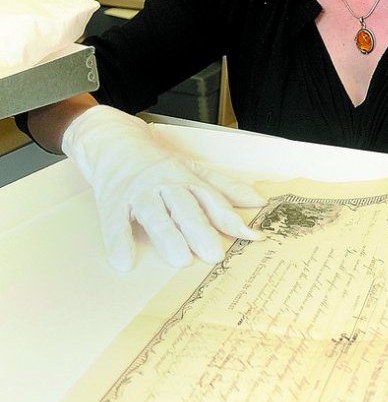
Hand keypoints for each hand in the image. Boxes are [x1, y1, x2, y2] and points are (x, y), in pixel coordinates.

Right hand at [62, 105, 264, 270]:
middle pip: (185, 207)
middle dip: (200, 230)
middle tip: (214, 254)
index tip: (250, 236)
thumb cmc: (158, 163)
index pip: (212, 199)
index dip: (230, 218)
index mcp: (187, 178)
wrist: (114, 140)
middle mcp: (165, 184)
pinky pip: (115, 222)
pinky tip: (124, 261)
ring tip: (181, 259)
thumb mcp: (194, 170)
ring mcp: (138, 192)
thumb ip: (224, 188)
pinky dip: (119, 241)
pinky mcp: (112, 200)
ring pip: (154, 215)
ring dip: (168, 236)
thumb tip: (260, 202)